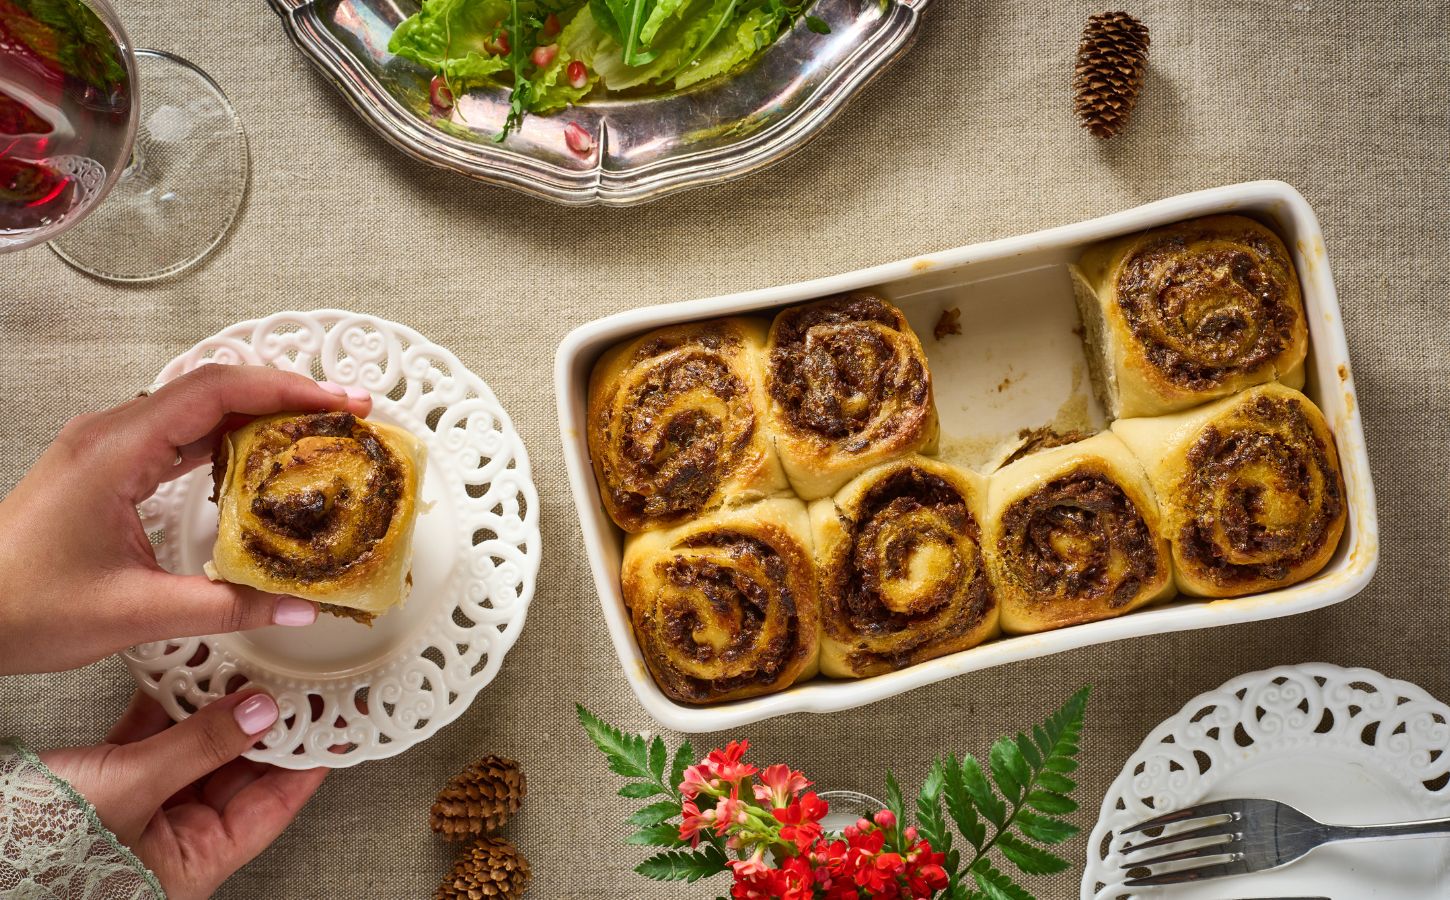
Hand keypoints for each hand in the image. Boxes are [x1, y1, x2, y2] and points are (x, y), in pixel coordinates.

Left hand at [0, 364, 371, 674]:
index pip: (216, 392)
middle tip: (347, 417)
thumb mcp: (136, 613)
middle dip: (287, 397)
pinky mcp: (107, 469)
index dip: (286, 390)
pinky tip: (262, 466)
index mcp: (116, 450)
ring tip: (317, 436)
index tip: (340, 403)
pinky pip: (179, 436)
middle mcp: (111, 434)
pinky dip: (229, 441)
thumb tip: (300, 606)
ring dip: (260, 418)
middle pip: (215, 389)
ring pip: (199, 410)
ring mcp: (107, 448)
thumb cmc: (22, 607)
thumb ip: (227, 606)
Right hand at [41, 690, 325, 899]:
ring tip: (248, 663)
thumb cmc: (40, 846)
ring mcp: (141, 812)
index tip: (337, 719)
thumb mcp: (131, 791)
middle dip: (264, 723)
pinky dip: (165, 707)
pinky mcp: (106, 785)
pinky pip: (150, 742)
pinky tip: (185, 671)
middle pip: (239, 773)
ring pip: (195, 750)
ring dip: (214, 706)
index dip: (307, 760)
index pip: (273, 805)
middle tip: (296, 677)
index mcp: (193, 862)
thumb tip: (262, 713)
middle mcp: (173, 841)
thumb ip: (199, 748)